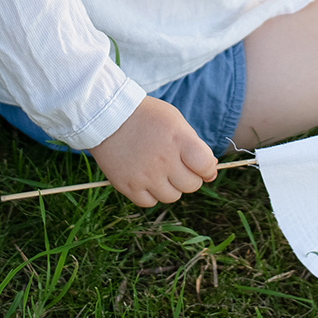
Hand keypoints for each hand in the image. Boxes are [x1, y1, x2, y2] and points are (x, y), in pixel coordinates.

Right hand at [89, 97, 217, 206]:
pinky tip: (146, 178)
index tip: (204, 167)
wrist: (107, 115)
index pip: (205, 166)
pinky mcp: (127, 186)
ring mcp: (145, 175)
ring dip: (170, 187)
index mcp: (179, 140)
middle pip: (191, 185)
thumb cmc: (146, 116)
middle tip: (177, 166)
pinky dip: (151, 194)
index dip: (208, 169)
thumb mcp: (175, 120)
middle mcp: (163, 160)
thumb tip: (210, 168)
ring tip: (160, 171)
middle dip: (189, 177)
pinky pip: (149, 203)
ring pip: (172, 197)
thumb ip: (194, 144)